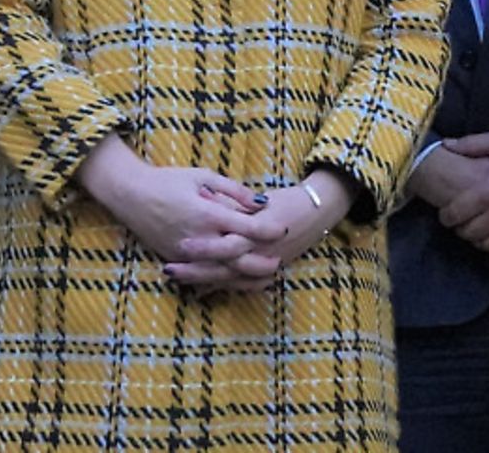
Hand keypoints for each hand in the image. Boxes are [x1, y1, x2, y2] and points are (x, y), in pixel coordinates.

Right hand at [77, 137, 285, 270]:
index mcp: (206, 212)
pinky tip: (238, 278)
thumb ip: (234, 190)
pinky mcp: (175, 259)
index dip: (268, 230)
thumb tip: (262, 203)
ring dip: (245, 276)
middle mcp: (197, 236)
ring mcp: (184, 252)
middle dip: (260, 261)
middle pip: (237, 257)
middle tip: (279, 260)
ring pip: (221, 272)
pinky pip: (202, 275)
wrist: (130, 194)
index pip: (246, 227)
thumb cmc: (169, 180)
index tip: (283, 228)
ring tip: (264, 276)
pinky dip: (223, 280)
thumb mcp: (203, 176)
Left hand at [166, 170, 353, 293]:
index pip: (228, 244)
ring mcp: (266, 264)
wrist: (318, 211)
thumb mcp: (262, 199)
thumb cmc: (287, 200)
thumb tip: (205, 200)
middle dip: (196, 270)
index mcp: (260, 230)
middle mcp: (262, 252)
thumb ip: (235, 204)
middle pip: (225, 267)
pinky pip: (242, 284)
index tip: (180, 245)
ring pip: (231, 279)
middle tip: (169, 269)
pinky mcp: (269, 270)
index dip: (204, 248)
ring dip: (203, 280)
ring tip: (177, 279)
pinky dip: (221, 287)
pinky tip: (200, 290)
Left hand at [437, 131, 488, 257]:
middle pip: (467, 233)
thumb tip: (445, 144)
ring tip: (478, 230)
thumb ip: (471, 143)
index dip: (445, 216)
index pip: (454, 214)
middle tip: (461, 220)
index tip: (446, 213)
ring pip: (486, 245)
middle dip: (460, 228)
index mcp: (487, 191)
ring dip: (477, 239)